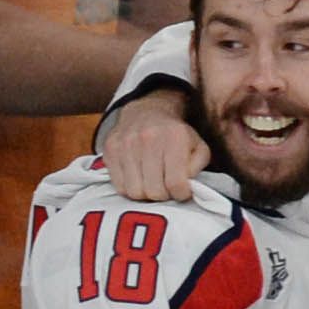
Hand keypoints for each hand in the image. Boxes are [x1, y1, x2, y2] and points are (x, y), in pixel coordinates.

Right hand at [100, 88, 204, 202]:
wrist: (147, 113)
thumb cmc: (176, 137)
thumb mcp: (198, 147)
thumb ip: (197, 167)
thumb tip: (186, 185)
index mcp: (174, 137)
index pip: (176, 183)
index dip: (181, 194)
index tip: (182, 191)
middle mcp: (147, 138)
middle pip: (154, 191)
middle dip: (164, 195)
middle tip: (166, 187)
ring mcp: (125, 144)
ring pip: (135, 192)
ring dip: (146, 193)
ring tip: (152, 183)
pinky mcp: (110, 150)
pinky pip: (119, 186)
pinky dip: (130, 188)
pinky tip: (139, 179)